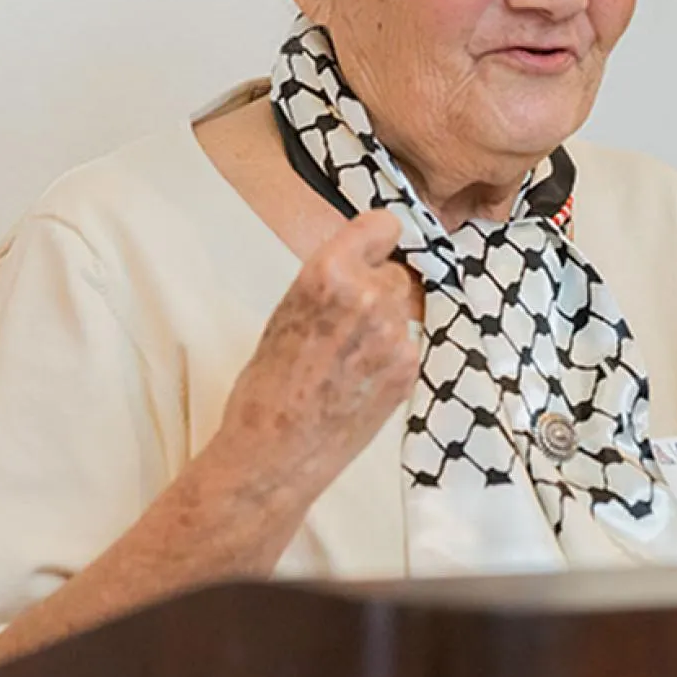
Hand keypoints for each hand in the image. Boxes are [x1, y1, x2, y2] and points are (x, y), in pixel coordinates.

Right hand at [215, 209, 420, 499]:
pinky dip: (391, 356)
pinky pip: (408, 343)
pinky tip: (360, 380)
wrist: (274, 452)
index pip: (383, 224)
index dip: (377, 241)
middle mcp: (368, 295)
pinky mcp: (409, 367)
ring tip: (348, 359)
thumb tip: (362, 266)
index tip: (372, 252)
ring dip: (386, 324)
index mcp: (329, 272)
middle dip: (377, 291)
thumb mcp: (289, 311)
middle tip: (346, 325)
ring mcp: (395, 333)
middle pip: (394, 273)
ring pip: (403, 309)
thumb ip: (332, 283)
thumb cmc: (267, 386)